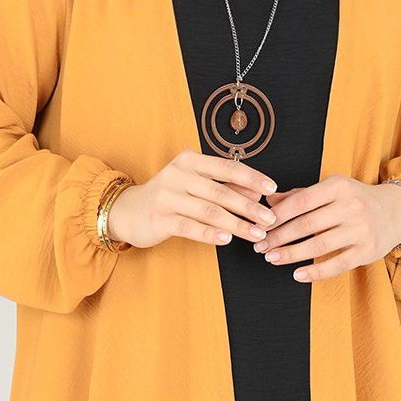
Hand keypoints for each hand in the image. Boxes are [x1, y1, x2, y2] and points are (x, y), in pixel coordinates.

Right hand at [106, 149, 278, 248]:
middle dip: (249, 206)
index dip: (251, 178)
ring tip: (256, 234)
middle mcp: (178, 174)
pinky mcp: (159, 218)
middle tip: (270, 218)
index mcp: (190, 161)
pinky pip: (189, 226)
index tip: (272, 188)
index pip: (227, 167)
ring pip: (209, 210)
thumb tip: (257, 194)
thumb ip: (224, 186)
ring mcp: (167, 196)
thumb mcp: (195, 185)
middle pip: (221, 191)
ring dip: (236, 224)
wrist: (128, 211)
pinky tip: (227, 240)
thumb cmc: (170, 197)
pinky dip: (210, 234)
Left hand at [252, 175, 400, 281]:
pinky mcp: (367, 251)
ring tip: (272, 258)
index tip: (260, 225)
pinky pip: (337, 264)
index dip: (278, 215)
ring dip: (291, 254)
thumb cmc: (355, 199)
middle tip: (260, 245)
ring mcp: (360, 230)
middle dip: (278, 237)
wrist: (395, 211)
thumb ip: (300, 195)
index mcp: (338, 186)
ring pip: (319, 246)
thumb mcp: (331, 189)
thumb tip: (268, 202)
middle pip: (306, 225)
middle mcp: (351, 206)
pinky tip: (297, 274)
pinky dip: (315, 272)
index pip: (301, 201)